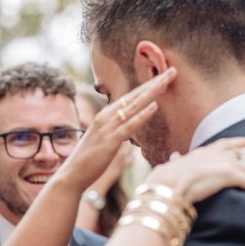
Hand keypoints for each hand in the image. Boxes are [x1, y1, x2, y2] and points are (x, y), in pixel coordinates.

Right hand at [57, 67, 176, 191]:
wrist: (71, 175)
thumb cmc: (87, 161)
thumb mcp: (103, 141)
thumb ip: (115, 133)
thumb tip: (126, 131)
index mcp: (104, 116)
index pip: (130, 97)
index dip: (147, 86)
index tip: (163, 77)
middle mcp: (105, 118)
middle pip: (134, 96)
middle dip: (154, 83)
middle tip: (173, 71)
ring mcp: (107, 128)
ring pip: (133, 106)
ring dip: (152, 93)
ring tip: (167, 81)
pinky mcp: (109, 142)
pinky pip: (129, 126)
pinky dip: (142, 115)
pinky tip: (154, 106)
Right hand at [145, 136, 244, 203]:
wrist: (163, 184)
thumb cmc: (162, 180)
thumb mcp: (170, 167)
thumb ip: (175, 162)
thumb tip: (172, 158)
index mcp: (203, 152)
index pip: (228, 144)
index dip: (243, 142)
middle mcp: (217, 154)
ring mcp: (225, 163)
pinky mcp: (230, 175)